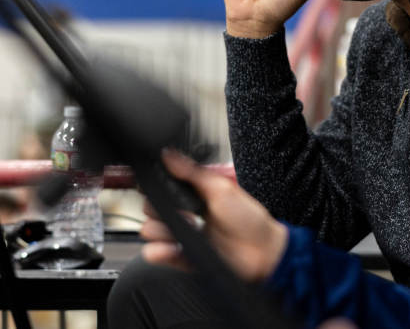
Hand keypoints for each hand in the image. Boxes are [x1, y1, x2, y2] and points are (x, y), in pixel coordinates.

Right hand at [140, 150, 288, 282]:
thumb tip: (168, 153)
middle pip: (152, 209)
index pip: (163, 187)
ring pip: (152, 231)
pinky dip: (159, 252)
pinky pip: (160, 255)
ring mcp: (185, 235)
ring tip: (171, 230)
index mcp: (195, 194)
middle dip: (152, 208)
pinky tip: (168, 247)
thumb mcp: (220, 188)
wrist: (263, 252)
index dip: (151, 186)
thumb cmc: (250, 218)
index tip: (145, 185)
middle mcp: (187, 213)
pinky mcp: (184, 256)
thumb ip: (192, 172)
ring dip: (156, 230)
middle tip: (168, 209)